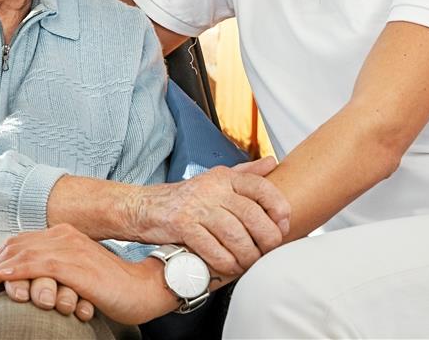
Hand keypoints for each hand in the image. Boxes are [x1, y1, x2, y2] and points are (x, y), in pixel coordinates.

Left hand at [0, 224, 176, 324]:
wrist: (142, 288)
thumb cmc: (113, 287)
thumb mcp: (80, 274)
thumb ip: (59, 271)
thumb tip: (36, 282)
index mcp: (64, 234)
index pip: (21, 242)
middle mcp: (63, 235)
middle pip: (14, 246)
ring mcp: (66, 248)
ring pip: (17, 256)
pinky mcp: (70, 264)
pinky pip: (30, 266)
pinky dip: (7, 274)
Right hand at [128, 156, 289, 275]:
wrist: (145, 207)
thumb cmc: (185, 197)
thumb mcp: (216, 178)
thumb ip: (245, 173)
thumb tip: (273, 162)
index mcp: (224, 177)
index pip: (261, 187)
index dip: (278, 207)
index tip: (284, 224)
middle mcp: (212, 189)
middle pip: (252, 215)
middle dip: (267, 237)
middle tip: (269, 250)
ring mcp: (197, 207)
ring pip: (235, 235)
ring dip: (248, 255)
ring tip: (250, 262)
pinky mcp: (182, 226)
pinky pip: (212, 248)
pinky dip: (226, 262)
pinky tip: (230, 266)